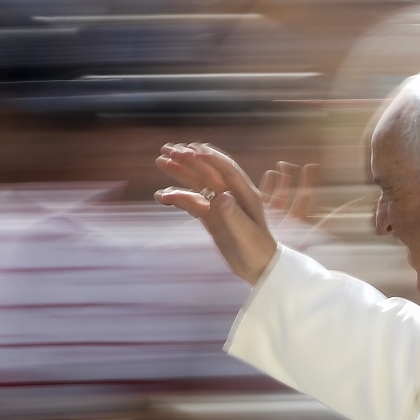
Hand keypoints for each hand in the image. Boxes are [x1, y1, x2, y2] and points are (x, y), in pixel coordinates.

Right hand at [154, 144, 315, 284]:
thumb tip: (222, 197)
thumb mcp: (247, 234)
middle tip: (166, 150)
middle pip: (208, 171)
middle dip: (188, 159)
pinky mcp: (212, 217)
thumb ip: (235, 216)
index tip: (190, 150)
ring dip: (179, 172)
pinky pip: (192, 202)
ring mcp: (220, 205)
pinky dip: (177, 197)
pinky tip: (162, 196)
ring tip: (160, 162)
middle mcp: (232, 195)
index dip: (209, 158)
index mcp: (245, 194)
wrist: (260, 269)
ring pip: (197, 183)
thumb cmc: (258, 251)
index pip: (226, 169)